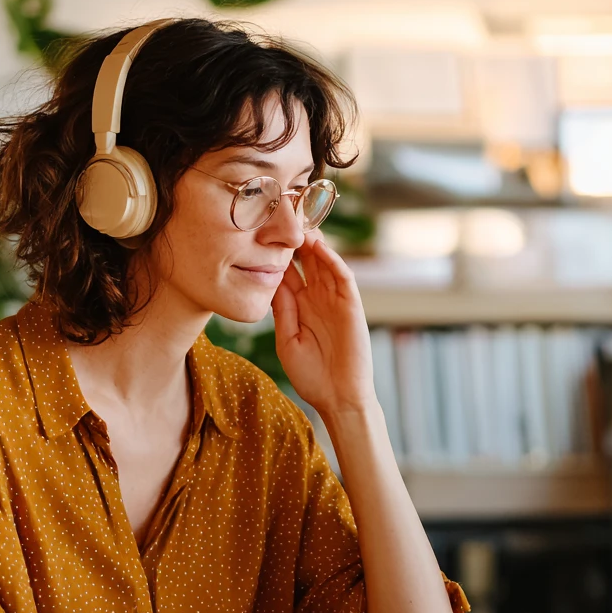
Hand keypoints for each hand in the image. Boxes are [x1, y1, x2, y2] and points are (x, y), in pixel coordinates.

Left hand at [271, 231, 373, 415]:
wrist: (338, 397)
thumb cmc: (311, 375)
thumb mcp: (287, 340)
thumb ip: (282, 311)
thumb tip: (270, 281)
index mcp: (299, 305)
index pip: (287, 271)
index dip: (275, 252)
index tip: (260, 232)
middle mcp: (317, 297)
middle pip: (306, 260)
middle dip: (294, 239)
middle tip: (281, 215)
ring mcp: (335, 300)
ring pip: (324, 262)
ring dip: (314, 242)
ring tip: (299, 221)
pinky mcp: (352, 306)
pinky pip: (343, 278)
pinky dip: (333, 261)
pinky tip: (320, 248)